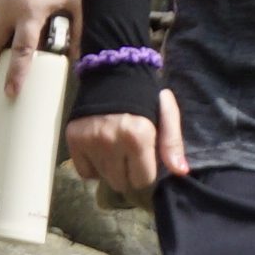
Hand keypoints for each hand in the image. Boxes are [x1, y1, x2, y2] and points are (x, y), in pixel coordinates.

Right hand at [0, 0, 79, 98]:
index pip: (20, 52)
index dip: (15, 75)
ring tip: (10, 35)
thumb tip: (79, 61)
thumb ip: (79, 34)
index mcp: (30, 13)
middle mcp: (7, 5)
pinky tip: (12, 6)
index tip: (10, 93)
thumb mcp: (79, 4)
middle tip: (5, 62)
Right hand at [60, 85, 188, 201]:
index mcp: (138, 136)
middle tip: (129, 155)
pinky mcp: (73, 140)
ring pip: (103, 177)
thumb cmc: (143, 96)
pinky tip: (99, 152)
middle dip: (128, 173)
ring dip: (111, 169)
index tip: (145, 160)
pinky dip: (93, 167)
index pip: (143, 179)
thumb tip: (181, 171)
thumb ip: (173, 144)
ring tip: (115, 150)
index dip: (146, 172)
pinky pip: (84, 172)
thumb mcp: (165, 114)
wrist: (111, 72)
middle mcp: (111, 141)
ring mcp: (90, 142)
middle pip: (121, 182)